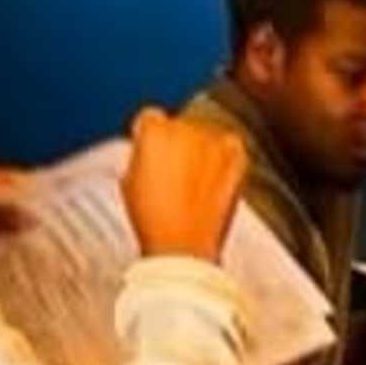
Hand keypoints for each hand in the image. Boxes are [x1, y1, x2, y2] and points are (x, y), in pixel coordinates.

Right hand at [122, 105, 244, 266]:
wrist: (183, 245)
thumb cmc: (153, 219)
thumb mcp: (129, 179)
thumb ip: (141, 154)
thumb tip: (150, 150)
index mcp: (154, 130)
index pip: (150, 119)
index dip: (149, 138)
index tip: (152, 153)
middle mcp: (185, 127)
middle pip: (179, 126)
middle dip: (177, 144)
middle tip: (175, 175)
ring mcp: (214, 140)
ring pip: (206, 134)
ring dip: (202, 150)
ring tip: (195, 183)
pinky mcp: (236, 156)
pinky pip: (230, 145)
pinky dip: (225, 156)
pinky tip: (214, 180)